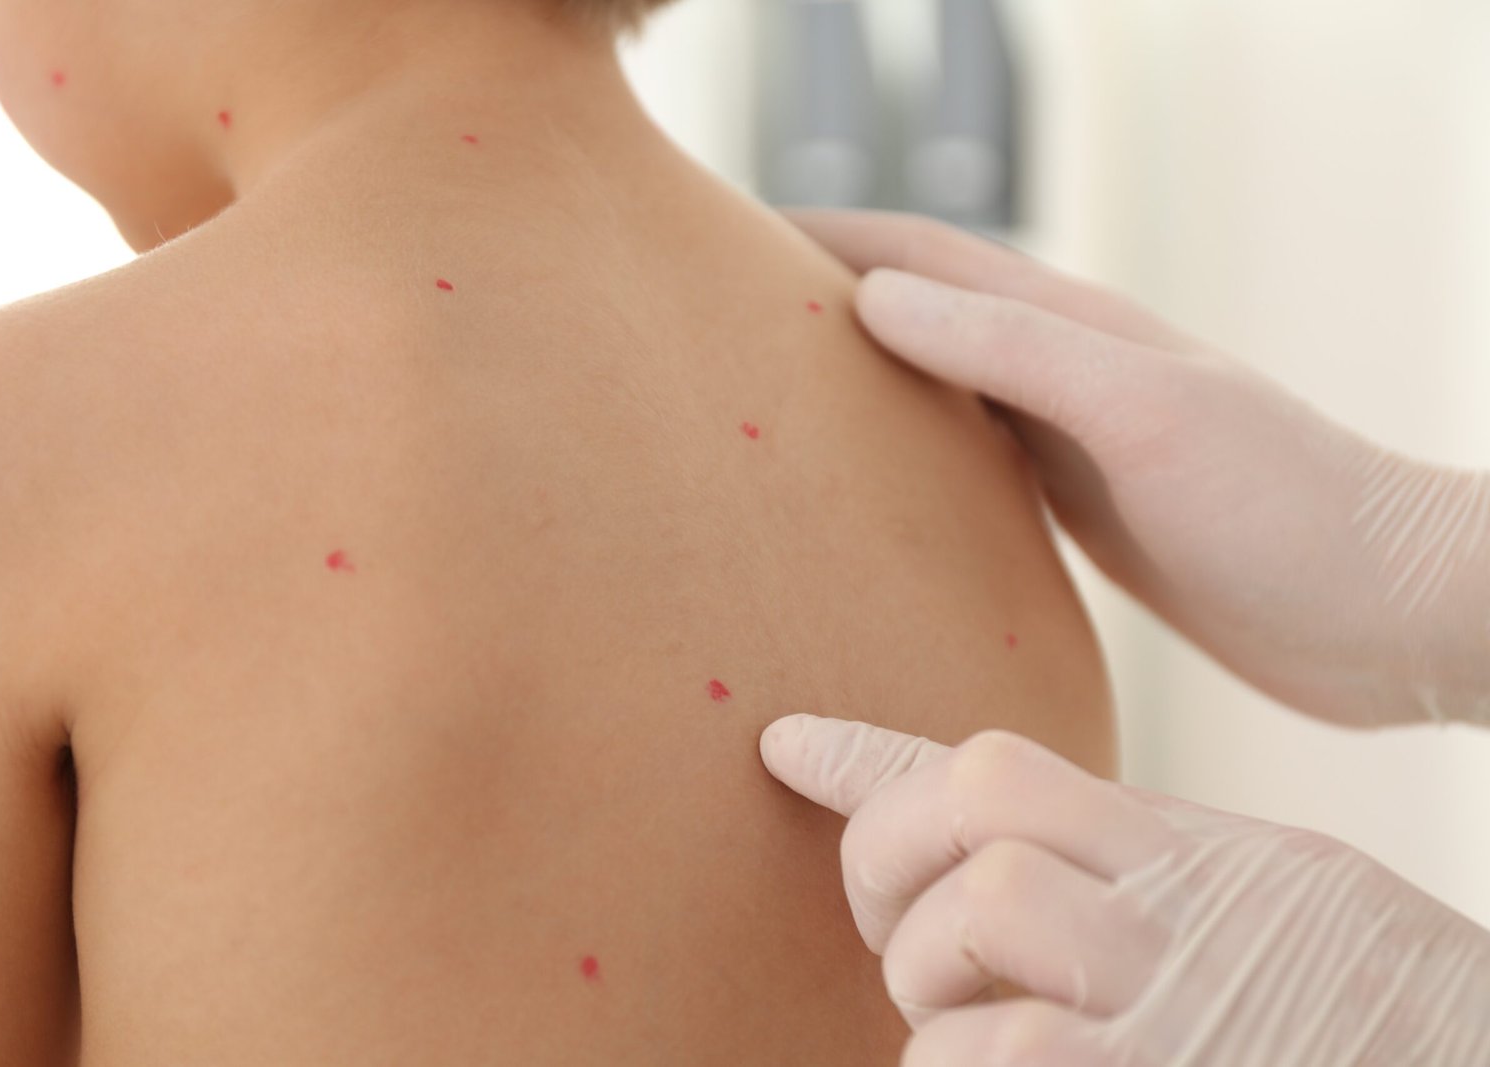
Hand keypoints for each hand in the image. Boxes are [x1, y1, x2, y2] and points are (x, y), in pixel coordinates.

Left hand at [761, 715, 1489, 1065]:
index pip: (1007, 770)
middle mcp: (1181, 905)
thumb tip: (994, 849)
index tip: (783, 746)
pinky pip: (1000, 1052)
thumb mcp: (1263, 905)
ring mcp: (1174, 997)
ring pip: (978, 912)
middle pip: (975, 807)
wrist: (1482, 1066)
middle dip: (889, 860)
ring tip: (958, 1030)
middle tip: (895, 931)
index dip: (876, 761)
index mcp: (1198, 853)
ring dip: (927, 984)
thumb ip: (1134, 868)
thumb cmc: (1373, 1017)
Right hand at [787, 209, 1489, 726]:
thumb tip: (872, 299)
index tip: (718, 240)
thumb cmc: (1287, 508)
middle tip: (714, 333)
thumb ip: (1014, 348)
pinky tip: (860, 504)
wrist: (1385, 614)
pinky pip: (964, 471)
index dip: (816, 236)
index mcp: (1068, 328)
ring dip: (849, 387)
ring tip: (762, 411)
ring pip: (931, 395)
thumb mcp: (1144, 413)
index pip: (917, 255)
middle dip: (812, 307)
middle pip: (911, 318)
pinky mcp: (1081, 513)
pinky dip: (898, 466)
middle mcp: (1059, 375)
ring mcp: (1069, 444)